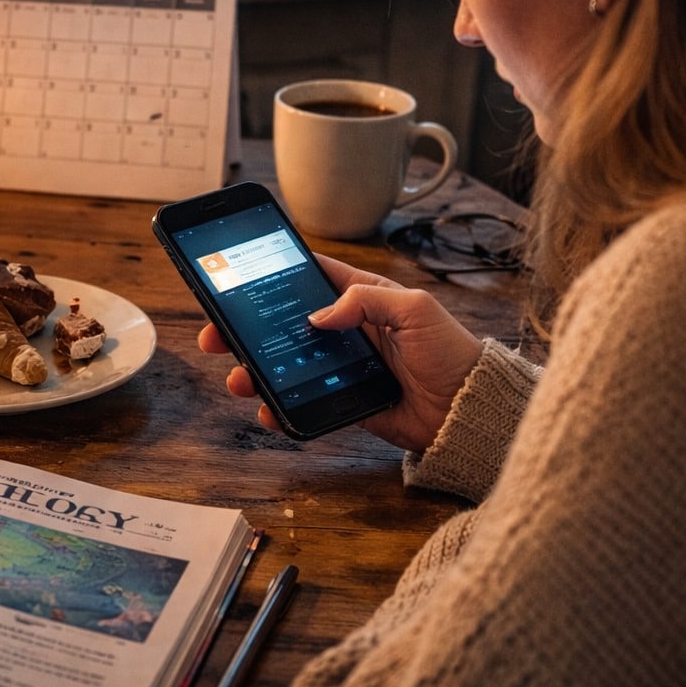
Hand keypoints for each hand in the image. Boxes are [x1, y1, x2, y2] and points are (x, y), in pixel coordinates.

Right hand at [197, 254, 483, 451]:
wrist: (468, 411)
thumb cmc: (451, 352)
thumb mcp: (415, 310)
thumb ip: (366, 301)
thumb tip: (318, 316)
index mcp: (361, 298)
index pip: (309, 277)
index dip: (273, 275)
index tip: (237, 278)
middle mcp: (346, 330)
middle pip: (284, 324)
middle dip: (246, 329)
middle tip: (217, 336)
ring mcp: (341, 367)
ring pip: (285, 364)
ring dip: (255, 370)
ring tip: (239, 377)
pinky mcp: (343, 402)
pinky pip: (302, 402)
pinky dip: (280, 407)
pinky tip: (267, 408)